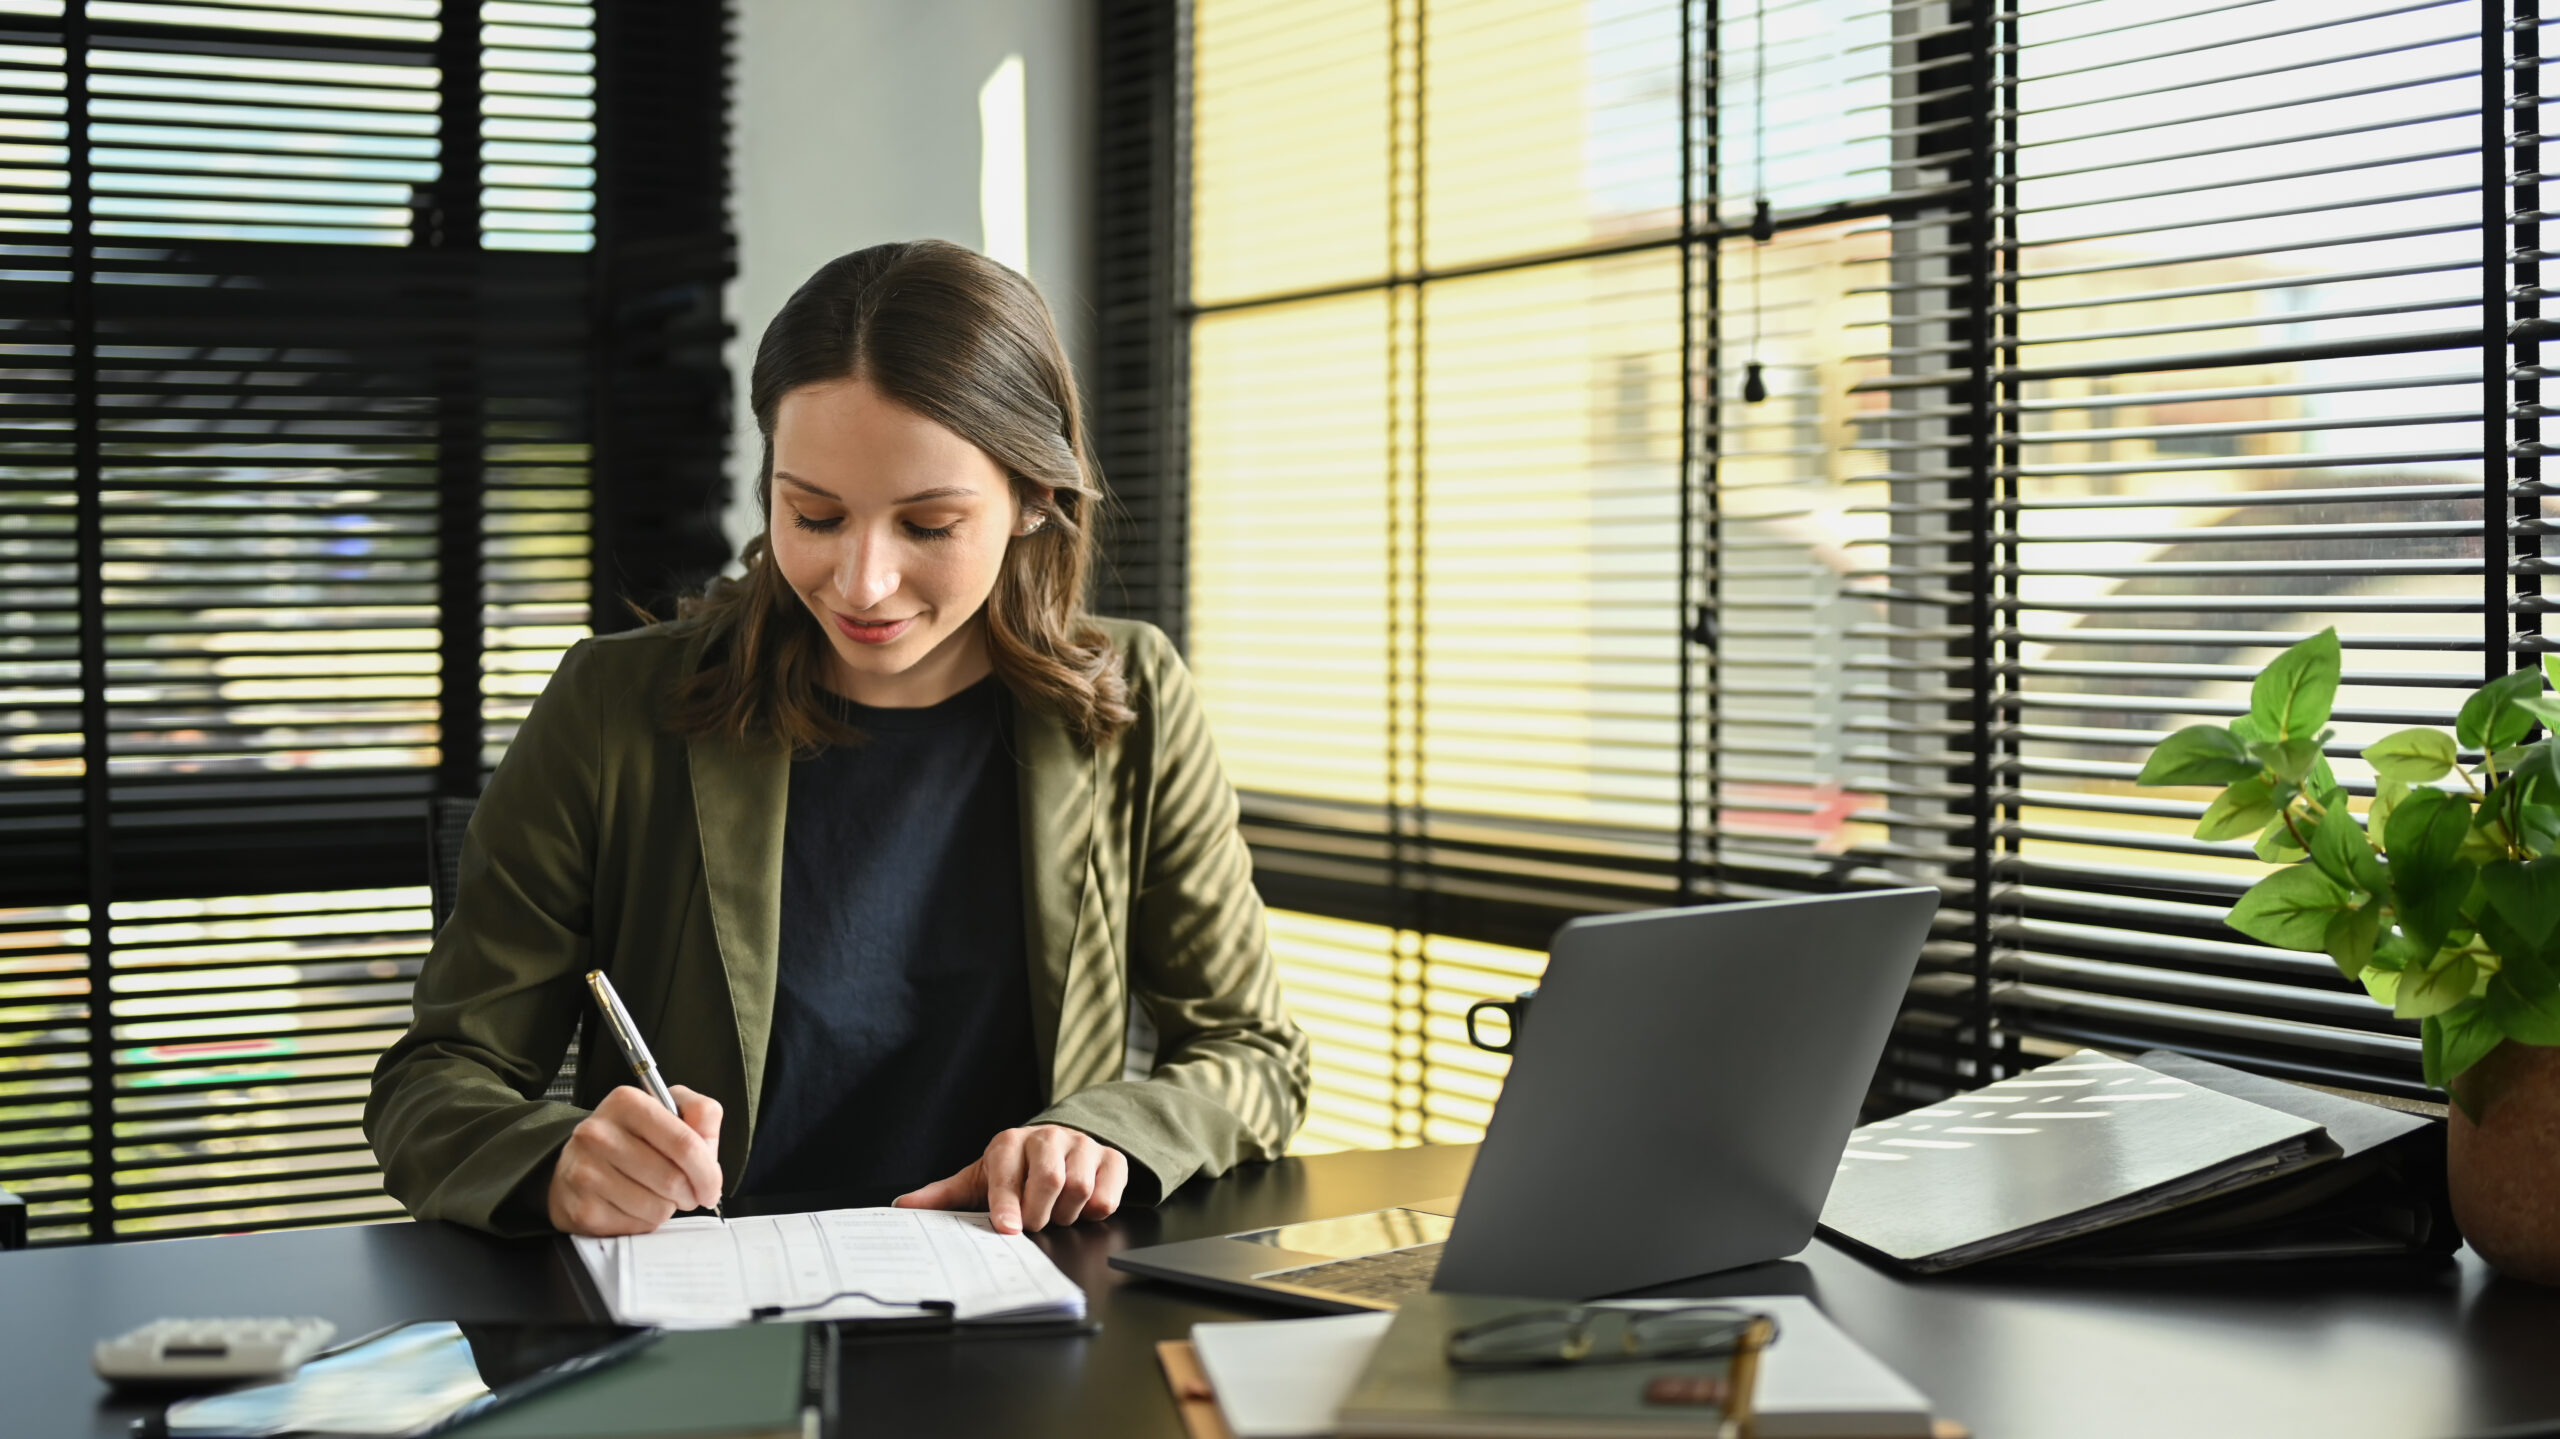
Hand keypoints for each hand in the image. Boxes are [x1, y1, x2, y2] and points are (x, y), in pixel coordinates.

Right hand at [547, 1084, 723, 1235]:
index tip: (712, 1186)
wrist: (576, 1162)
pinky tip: (635, 1206)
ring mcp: (585, 1172)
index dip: (708, 1172)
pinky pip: (636, 1226)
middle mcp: (599, 1134)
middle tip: (689, 1193)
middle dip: (691, 1194)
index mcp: (627, 1103)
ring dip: (668, 1208)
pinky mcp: (581, 1208)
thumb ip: (701, 1115)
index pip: (685, 1144)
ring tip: (658, 1195)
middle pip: (672, 1179)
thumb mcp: (670, 1109)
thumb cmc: (632, 1136)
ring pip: (656, 1207)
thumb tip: (708, 1146)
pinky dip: (645, 1222)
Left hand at [893, 1125, 1128, 1233]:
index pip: (1009, 1173)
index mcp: (1009, 1143)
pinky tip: (1082, 1206)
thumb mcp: (978, 1181)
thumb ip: (943, 1195)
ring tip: (1055, 1213)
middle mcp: (1048, 1137)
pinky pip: (1109, 1193)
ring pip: (1081, 1188)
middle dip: (1041, 1213)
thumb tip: (902, 1206)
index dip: (1008, 1204)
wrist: (1057, 1147)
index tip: (1008, 1229)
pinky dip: (1096, 1208)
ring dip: (1067, 1214)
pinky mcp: (1112, 1157)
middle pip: (1052, 1179)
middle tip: (1034, 1223)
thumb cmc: (1013, 1172)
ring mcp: (1083, 1144)